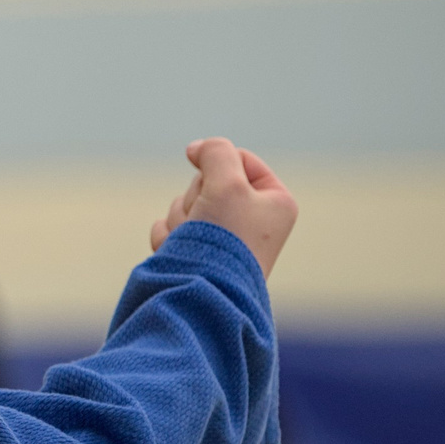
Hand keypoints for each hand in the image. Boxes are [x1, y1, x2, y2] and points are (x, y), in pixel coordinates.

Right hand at [149, 138, 297, 277]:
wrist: (204, 294)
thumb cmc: (224, 240)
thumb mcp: (226, 182)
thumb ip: (216, 152)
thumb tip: (196, 149)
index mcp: (276, 201)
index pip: (239, 159)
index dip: (218, 165)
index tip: (211, 179)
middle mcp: (253, 220)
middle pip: (208, 182)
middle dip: (196, 198)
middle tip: (205, 221)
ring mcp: (224, 239)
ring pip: (186, 205)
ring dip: (180, 220)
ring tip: (192, 243)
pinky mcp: (198, 254)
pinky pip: (171, 229)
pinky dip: (168, 238)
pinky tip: (179, 253)